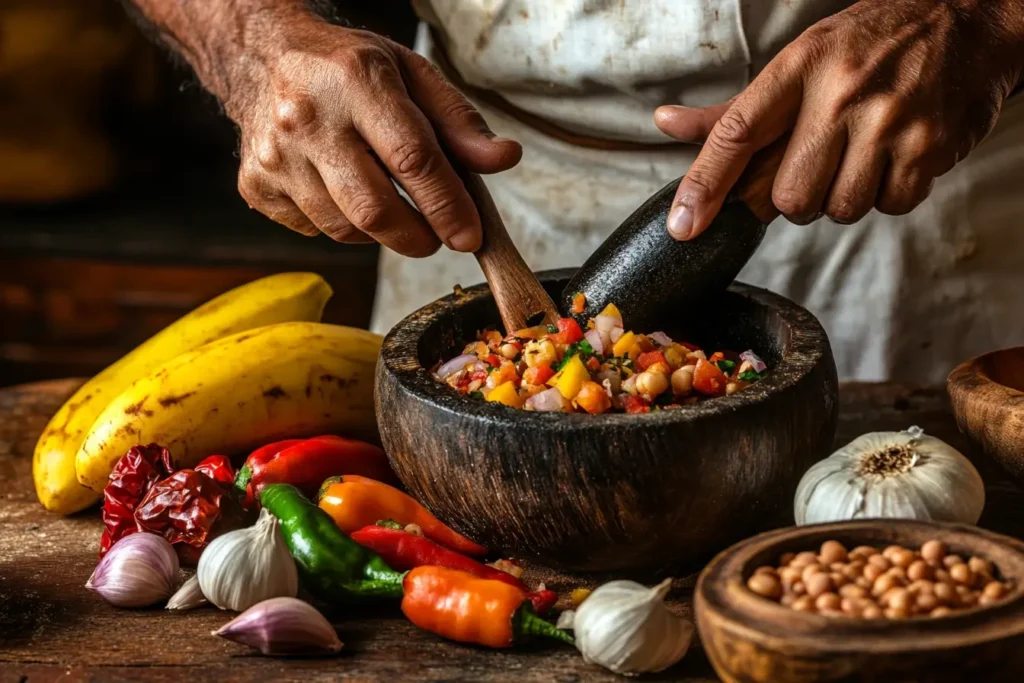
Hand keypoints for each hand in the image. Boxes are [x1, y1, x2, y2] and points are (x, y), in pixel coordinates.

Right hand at [231, 18, 521, 255]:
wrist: (259, 56)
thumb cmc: (344, 67)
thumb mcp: (409, 73)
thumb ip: (458, 121)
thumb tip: (503, 159)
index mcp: (355, 81)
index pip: (413, 159)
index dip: (448, 206)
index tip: (470, 236)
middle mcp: (308, 119)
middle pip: (374, 209)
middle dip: (418, 236)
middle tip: (437, 236)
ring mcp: (275, 157)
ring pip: (345, 229)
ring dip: (381, 232)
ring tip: (391, 204)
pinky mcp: (256, 186)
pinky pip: (314, 230)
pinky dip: (341, 224)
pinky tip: (343, 192)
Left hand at [654, 0, 1023, 239]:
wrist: (968, 22)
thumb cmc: (869, 46)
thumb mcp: (799, 62)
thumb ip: (735, 109)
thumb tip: (666, 123)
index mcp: (799, 68)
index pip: (737, 134)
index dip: (704, 185)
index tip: (684, 226)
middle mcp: (842, 93)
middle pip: (788, 197)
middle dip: (795, 198)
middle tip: (818, 164)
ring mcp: (889, 122)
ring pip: (837, 210)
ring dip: (842, 197)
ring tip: (860, 155)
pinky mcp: (930, 147)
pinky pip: (889, 207)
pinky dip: (887, 194)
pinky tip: (894, 158)